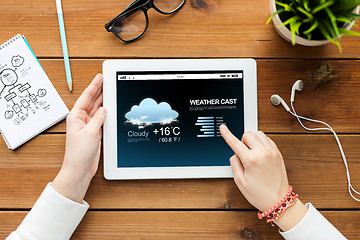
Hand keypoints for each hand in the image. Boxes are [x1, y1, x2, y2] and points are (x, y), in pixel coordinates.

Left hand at [52, 73, 105, 202]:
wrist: (80, 168)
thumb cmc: (79, 153)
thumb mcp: (90, 132)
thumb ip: (98, 118)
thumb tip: (103, 109)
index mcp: (76, 117)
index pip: (86, 97)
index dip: (94, 86)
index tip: (100, 77)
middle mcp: (81, 120)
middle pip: (92, 101)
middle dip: (99, 91)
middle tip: (106, 80)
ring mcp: (88, 126)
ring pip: (97, 109)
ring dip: (103, 101)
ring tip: (110, 91)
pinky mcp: (94, 133)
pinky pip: (101, 119)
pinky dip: (106, 113)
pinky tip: (110, 108)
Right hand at [220, 125, 306, 230]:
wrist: (278, 200)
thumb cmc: (260, 194)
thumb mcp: (240, 181)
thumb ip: (234, 163)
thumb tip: (235, 153)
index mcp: (251, 160)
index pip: (235, 142)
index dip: (227, 134)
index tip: (223, 128)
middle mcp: (263, 153)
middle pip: (248, 134)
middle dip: (242, 141)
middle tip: (243, 153)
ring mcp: (272, 152)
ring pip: (259, 134)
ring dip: (252, 140)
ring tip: (251, 152)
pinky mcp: (278, 153)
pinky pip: (267, 139)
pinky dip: (261, 142)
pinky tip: (259, 153)